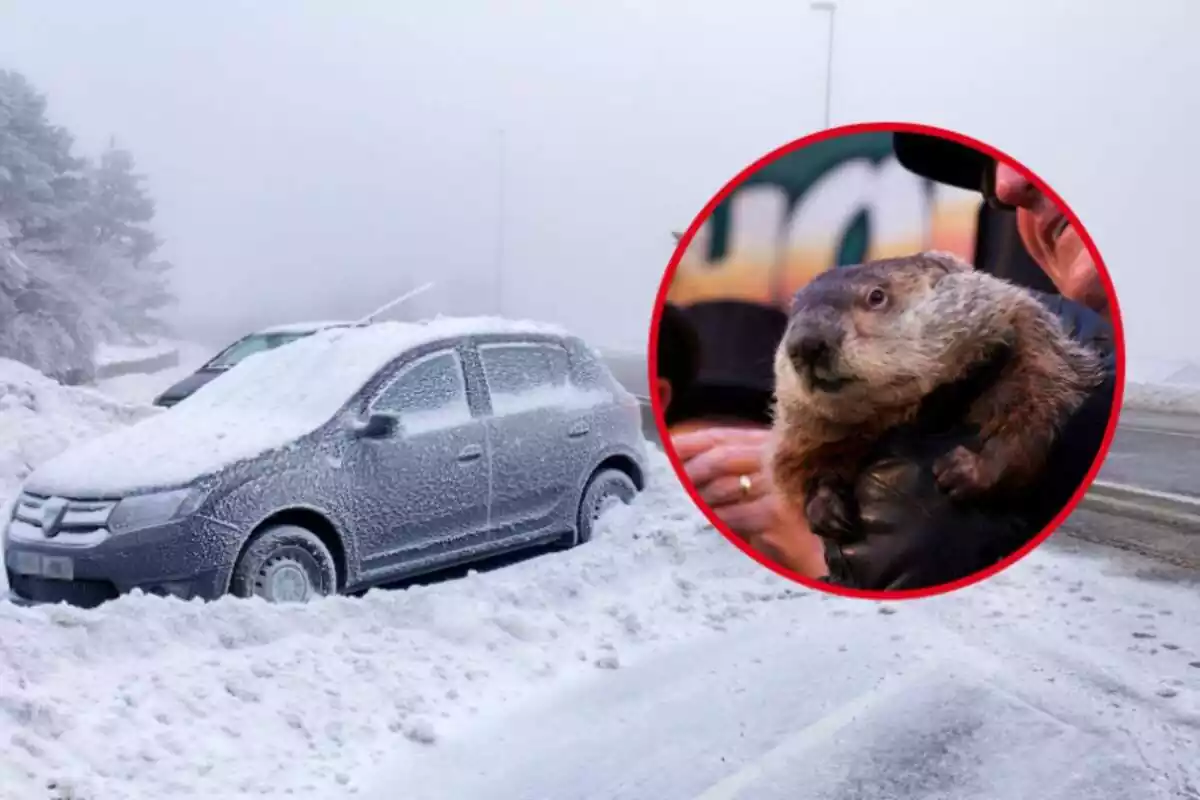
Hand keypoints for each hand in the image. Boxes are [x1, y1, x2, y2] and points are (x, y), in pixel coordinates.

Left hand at [669, 425, 826, 578]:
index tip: (665, 449)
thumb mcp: (760, 486)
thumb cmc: (790, 517)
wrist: (826, 552)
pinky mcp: (778, 514)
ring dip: (699, 499)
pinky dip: (717, 521)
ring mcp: (780, 485)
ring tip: (686, 509)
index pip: (722, 435)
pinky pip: (733, 515)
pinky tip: (711, 527)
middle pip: (720, 457)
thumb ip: (730, 471)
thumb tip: (681, 464)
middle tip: (670, 487)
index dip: (690, 441)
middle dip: (690, 473)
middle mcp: (778, 458)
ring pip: (723, 486)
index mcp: (771, 444)